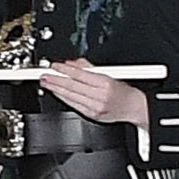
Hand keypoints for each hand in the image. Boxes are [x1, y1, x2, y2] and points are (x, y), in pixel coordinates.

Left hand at [35, 59, 149, 127]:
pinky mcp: (92, 115)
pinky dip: (64, 98)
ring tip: (46, 83)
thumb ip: (89, 68)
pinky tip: (57, 94)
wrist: (135, 107)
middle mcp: (100, 96)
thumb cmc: (124, 90)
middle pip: (72, 86)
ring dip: (56, 89)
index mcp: (105, 83)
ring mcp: (95, 107)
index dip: (64, 70)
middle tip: (44, 75)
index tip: (55, 66)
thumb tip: (73, 64)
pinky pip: (74, 105)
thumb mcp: (110, 73)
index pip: (80, 75)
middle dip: (55, 80)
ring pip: (71, 97)